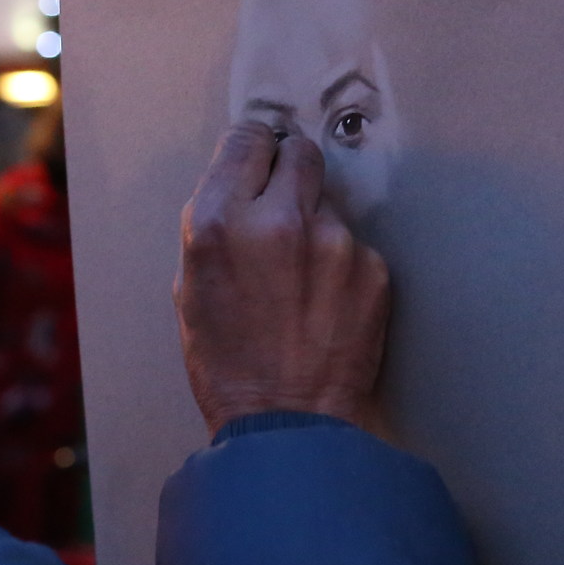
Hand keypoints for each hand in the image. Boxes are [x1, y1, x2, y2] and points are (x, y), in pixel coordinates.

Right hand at [174, 122, 388, 436]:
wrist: (289, 425)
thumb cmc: (229, 366)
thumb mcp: (190, 288)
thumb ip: (213, 227)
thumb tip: (237, 185)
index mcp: (220, 222)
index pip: (246, 139)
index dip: (251, 150)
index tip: (256, 160)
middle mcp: (278, 219)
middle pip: (298, 151)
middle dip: (288, 169)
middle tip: (281, 203)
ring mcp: (333, 241)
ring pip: (327, 200)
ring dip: (314, 221)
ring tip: (300, 275)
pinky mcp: (373, 267)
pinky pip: (354, 243)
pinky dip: (340, 262)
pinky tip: (325, 301)